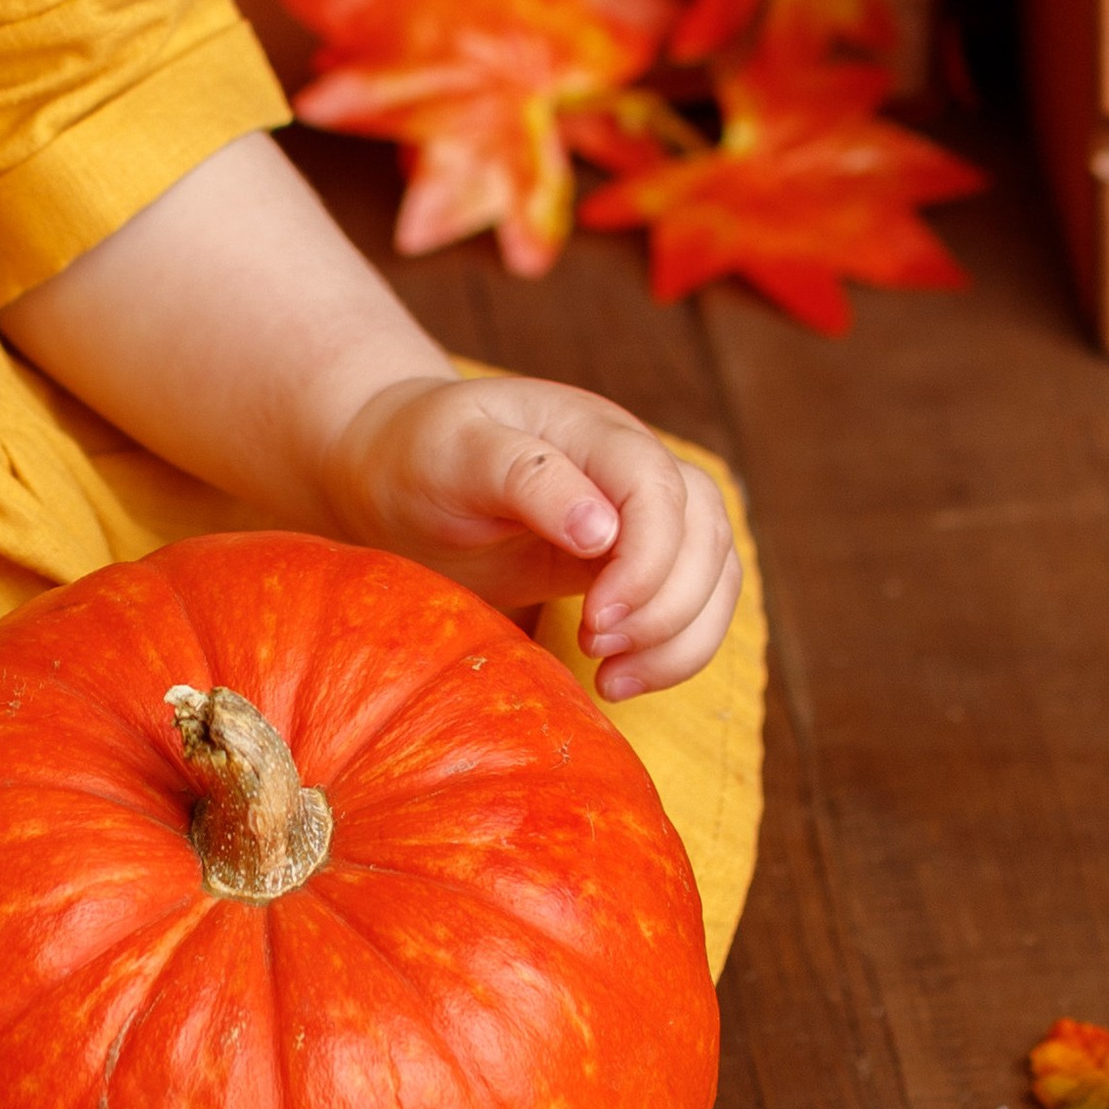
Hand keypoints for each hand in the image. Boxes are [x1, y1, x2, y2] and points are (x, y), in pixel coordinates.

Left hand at [323, 371, 739, 698]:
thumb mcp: (454, 453)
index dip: (649, 558)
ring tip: (615, 680)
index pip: (659, 487)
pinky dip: (674, 646)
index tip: (596, 619)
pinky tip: (620, 678)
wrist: (395, 473)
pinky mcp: (632, 560)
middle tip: (598, 650)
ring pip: (713, 570)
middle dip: (669, 606)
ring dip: (684, 635)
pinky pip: (690, 602)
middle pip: (704, 531)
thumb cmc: (418, 455)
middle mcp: (628, 465)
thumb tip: (603, 530)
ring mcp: (637, 512)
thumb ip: (526, 478)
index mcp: (588, 428)